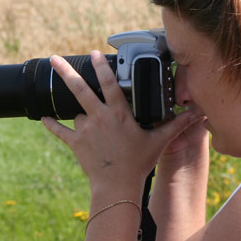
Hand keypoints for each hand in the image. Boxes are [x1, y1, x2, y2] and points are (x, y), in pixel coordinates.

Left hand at [42, 52, 201, 195]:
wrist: (117, 186)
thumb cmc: (139, 164)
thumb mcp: (159, 142)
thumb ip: (176, 125)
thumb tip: (198, 115)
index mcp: (119, 114)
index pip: (111, 84)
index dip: (102, 67)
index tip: (95, 54)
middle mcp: (99, 118)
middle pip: (80, 89)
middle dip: (66, 71)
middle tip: (56, 58)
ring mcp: (85, 130)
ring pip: (77, 112)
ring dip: (79, 112)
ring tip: (86, 119)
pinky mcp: (75, 143)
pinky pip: (60, 130)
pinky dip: (52, 124)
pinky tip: (42, 117)